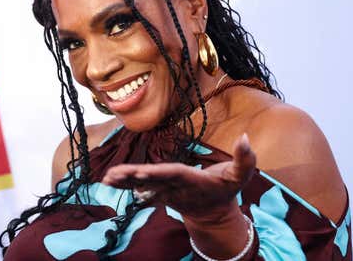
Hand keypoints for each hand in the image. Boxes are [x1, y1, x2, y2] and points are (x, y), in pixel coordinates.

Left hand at [101, 133, 255, 221]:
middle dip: (135, 178)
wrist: (214, 214)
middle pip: (153, 182)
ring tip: (106, 178)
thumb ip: (245, 158)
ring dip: (124, 182)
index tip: (141, 172)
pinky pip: (139, 190)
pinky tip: (108, 180)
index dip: (158, 174)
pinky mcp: (159, 194)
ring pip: (143, 187)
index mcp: (193, 181)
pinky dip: (124, 186)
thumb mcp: (241, 175)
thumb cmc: (226, 189)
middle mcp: (176, 188)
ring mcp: (166, 193)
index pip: (174, 174)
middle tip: (115, 174)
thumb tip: (245, 137)